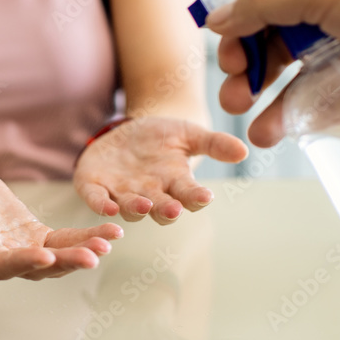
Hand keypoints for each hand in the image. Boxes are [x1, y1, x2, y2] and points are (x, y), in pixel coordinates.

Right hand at [0, 149, 122, 279]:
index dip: (19, 262)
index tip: (45, 257)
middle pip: (33, 266)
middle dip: (63, 263)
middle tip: (93, 257)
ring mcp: (17, 246)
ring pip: (53, 257)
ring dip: (81, 253)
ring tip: (109, 242)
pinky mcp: (32, 234)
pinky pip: (63, 241)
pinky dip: (85, 238)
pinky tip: (110, 233)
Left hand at [73, 117, 247, 224]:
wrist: (129, 130)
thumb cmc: (163, 136)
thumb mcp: (189, 133)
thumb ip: (214, 143)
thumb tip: (243, 151)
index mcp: (175, 183)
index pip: (189, 196)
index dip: (196, 198)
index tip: (205, 197)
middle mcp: (150, 193)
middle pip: (160, 208)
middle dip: (166, 209)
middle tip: (174, 209)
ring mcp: (122, 192)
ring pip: (130, 207)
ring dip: (136, 209)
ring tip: (144, 207)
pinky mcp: (95, 186)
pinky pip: (97, 199)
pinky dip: (101, 205)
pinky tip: (108, 208)